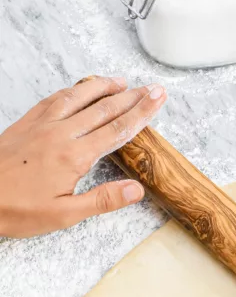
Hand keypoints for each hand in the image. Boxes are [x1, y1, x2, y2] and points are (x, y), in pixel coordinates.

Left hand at [0, 76, 166, 237]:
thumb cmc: (16, 209)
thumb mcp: (63, 215)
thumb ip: (102, 200)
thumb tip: (136, 190)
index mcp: (74, 156)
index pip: (117, 130)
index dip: (141, 113)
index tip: (158, 99)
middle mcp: (60, 133)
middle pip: (104, 109)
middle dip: (132, 97)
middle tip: (153, 88)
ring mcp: (42, 124)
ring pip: (79, 97)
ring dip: (103, 87)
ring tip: (122, 81)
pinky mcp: (27, 123)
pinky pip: (55, 99)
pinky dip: (73, 90)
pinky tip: (80, 90)